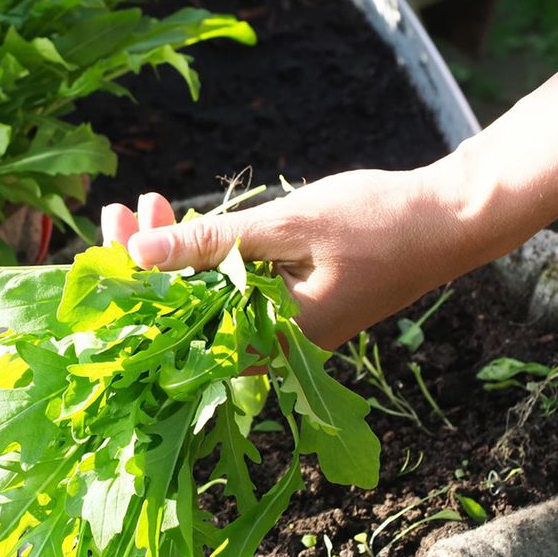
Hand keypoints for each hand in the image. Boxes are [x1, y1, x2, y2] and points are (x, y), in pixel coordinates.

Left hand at [100, 168, 471, 349]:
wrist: (451, 221)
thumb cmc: (379, 222)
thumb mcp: (286, 227)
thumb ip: (211, 244)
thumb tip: (138, 256)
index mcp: (270, 344)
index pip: (176, 331)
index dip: (132, 288)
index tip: (107, 238)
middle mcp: (270, 351)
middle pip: (182, 318)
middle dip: (144, 265)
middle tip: (115, 211)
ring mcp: (280, 333)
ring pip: (203, 302)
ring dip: (171, 256)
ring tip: (145, 205)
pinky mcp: (287, 312)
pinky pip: (229, 292)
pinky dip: (205, 258)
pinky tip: (180, 223)